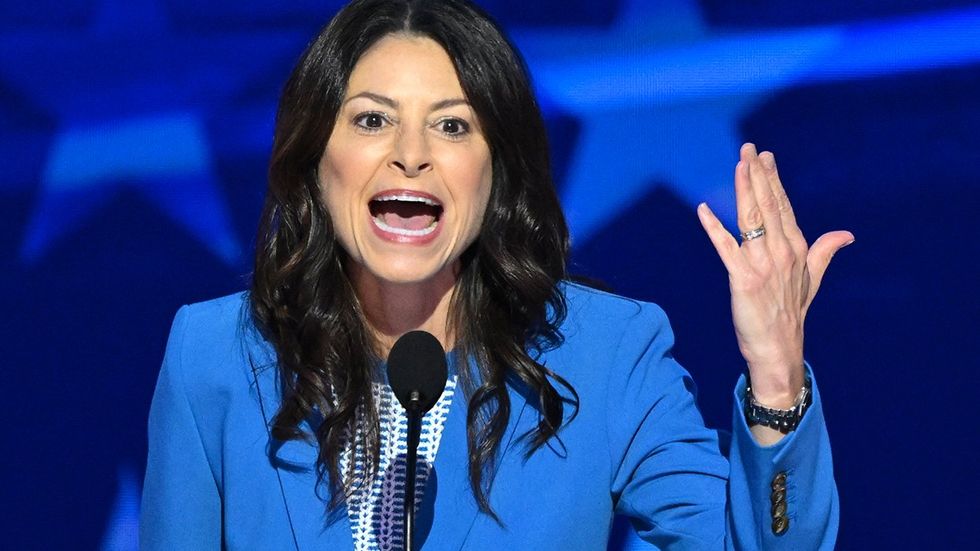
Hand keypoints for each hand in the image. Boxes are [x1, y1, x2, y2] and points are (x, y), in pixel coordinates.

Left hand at [696, 143, 853, 406]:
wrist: (779, 348)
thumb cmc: (791, 313)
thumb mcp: (811, 279)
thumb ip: (824, 251)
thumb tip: (847, 234)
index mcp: (796, 248)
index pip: (782, 206)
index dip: (772, 179)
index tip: (764, 156)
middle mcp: (782, 252)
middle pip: (768, 205)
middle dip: (758, 175)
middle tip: (749, 148)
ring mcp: (763, 265)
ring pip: (751, 219)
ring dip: (744, 190)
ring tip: (738, 165)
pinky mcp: (743, 279)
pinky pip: (726, 248)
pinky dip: (714, 228)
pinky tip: (703, 209)